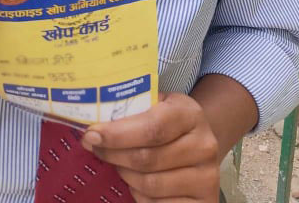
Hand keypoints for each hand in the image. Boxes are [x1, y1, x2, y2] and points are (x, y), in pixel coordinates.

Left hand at [81, 92, 219, 202]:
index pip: (152, 127)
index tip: (91, 134)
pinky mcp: (204, 202)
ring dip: (124, 174)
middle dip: (113, 154)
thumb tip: (91, 122)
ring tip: (115, 163)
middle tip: (94, 147)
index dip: (118, 134)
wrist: (199, 144)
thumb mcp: (158, 105)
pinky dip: (139, 195)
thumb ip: (132, 108)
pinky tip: (133, 181)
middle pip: (147, 158)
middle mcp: (204, 145)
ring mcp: (206, 177)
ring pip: (150, 184)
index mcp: (191, 114)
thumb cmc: (169, 122)